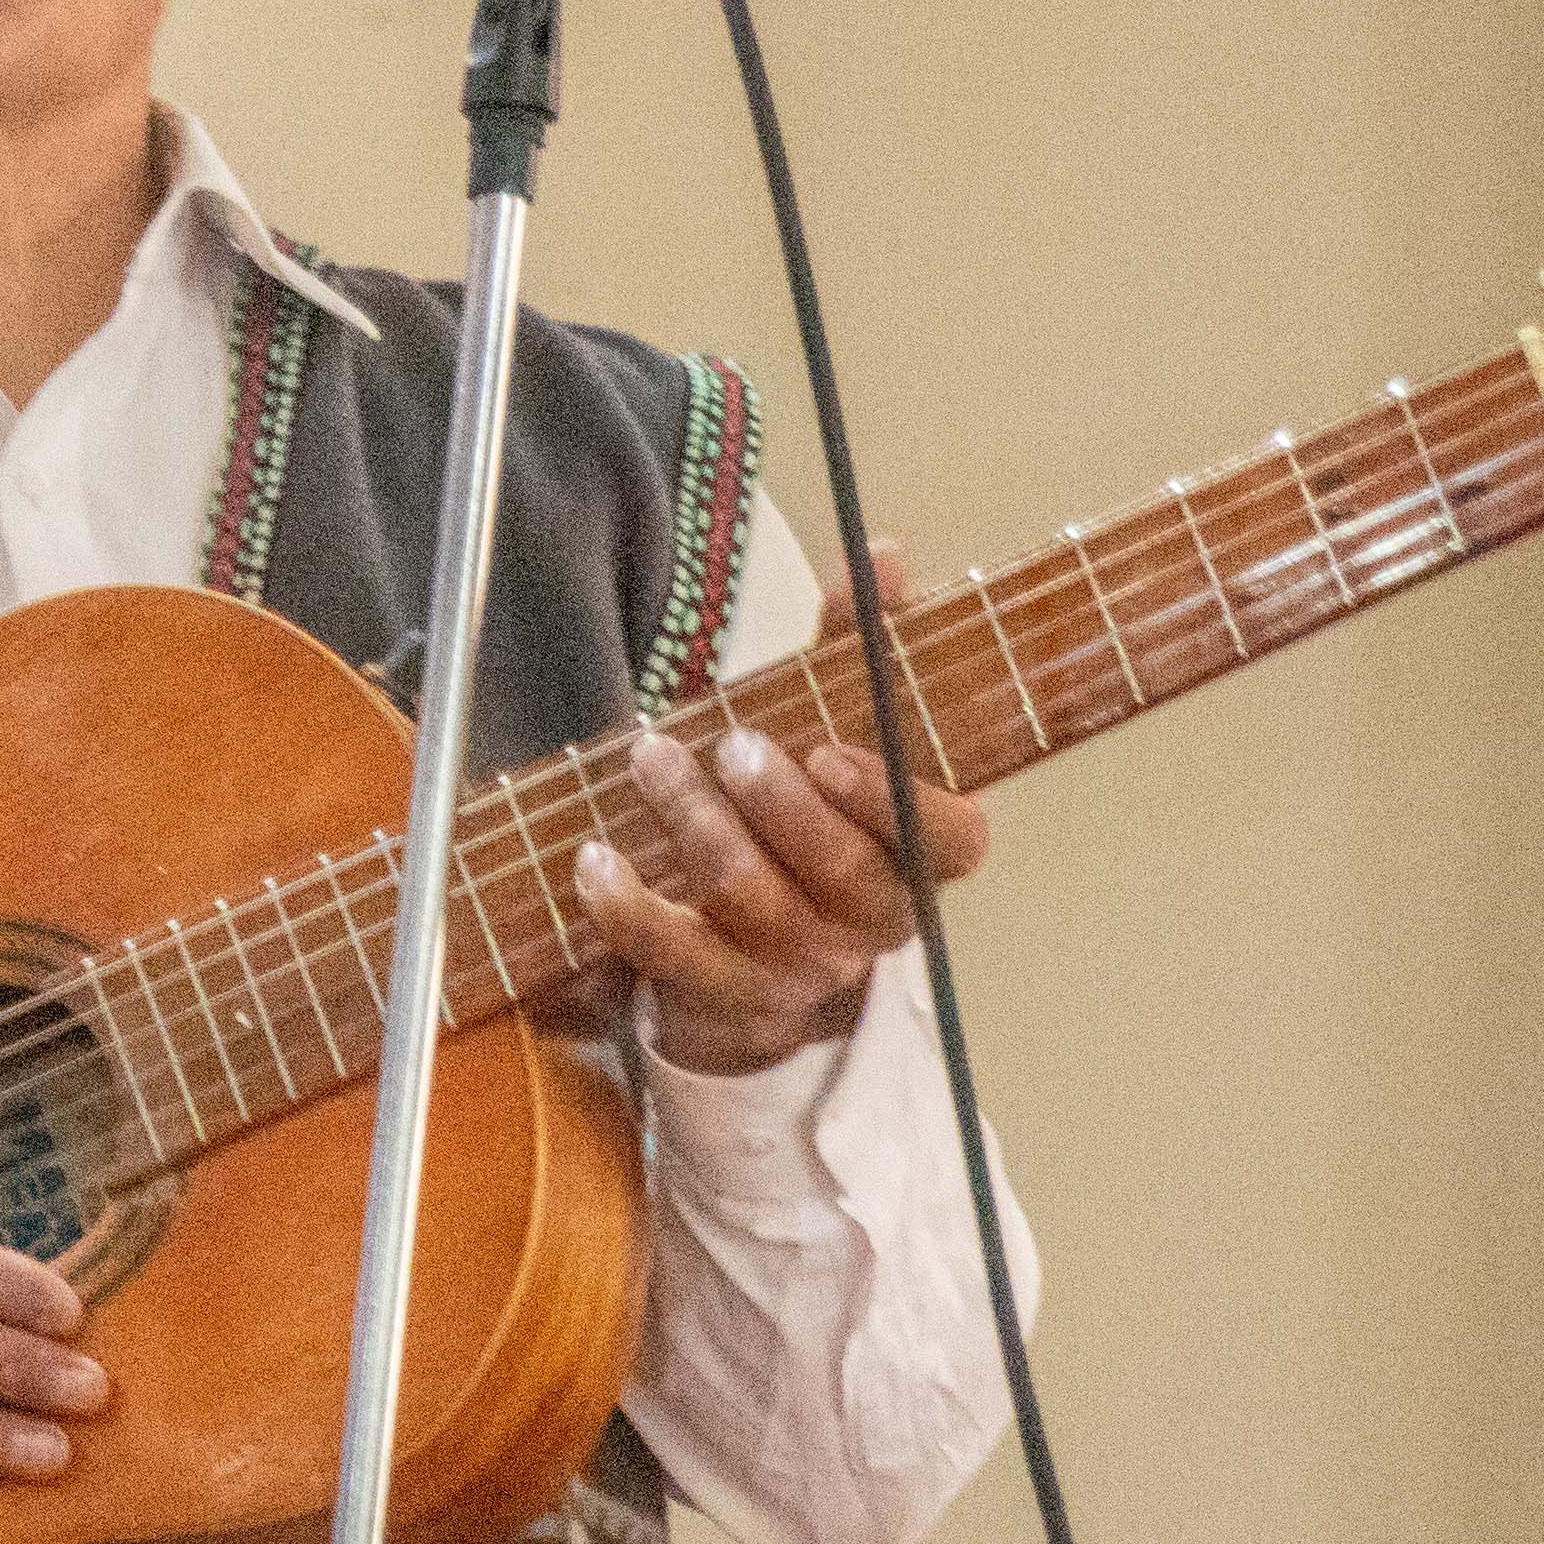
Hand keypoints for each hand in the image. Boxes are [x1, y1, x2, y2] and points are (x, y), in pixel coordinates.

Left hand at [577, 558, 991, 1074]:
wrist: (753, 946)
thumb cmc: (806, 814)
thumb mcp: (837, 727)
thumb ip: (862, 647)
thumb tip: (885, 552)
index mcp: (919, 858)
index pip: (950, 843)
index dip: (895, 802)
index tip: (831, 750)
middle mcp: (870, 921)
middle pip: (839, 872)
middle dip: (778, 805)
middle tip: (731, 744)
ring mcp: (797, 965)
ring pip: (753, 902)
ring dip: (696, 826)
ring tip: (651, 759)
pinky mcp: (721, 991)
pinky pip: (673, 957)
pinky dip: (628, 908)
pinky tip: (594, 860)